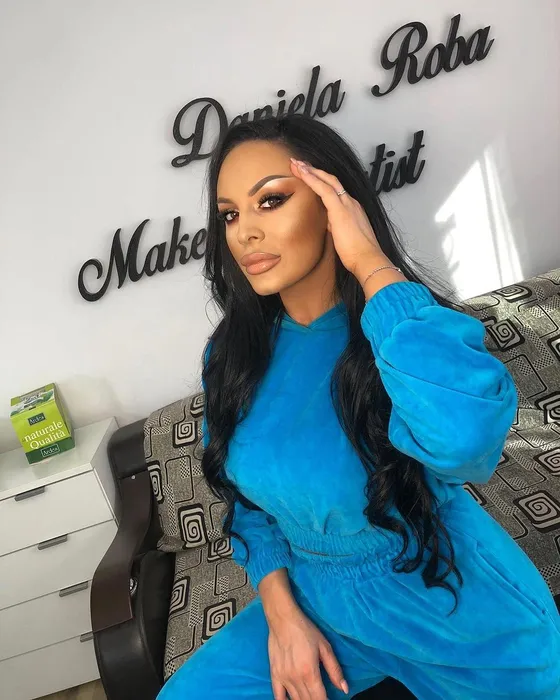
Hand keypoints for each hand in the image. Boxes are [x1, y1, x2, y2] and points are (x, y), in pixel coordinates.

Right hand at [267, 607, 348, 698]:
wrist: (283, 619)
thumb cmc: (306, 631)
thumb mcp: (324, 647)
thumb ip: (334, 669)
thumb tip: (344, 689)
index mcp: (310, 672)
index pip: (320, 699)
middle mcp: (296, 679)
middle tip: (321, 697)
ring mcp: (283, 678)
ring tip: (310, 697)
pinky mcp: (274, 675)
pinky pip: (278, 697)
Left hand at [290, 158, 387, 281]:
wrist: (367, 259)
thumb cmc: (357, 254)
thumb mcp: (344, 237)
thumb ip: (337, 226)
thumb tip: (330, 223)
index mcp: (352, 209)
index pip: (335, 190)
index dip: (321, 181)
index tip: (308, 175)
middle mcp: (351, 202)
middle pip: (331, 181)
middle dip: (314, 171)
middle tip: (299, 164)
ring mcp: (347, 204)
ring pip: (327, 181)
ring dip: (310, 171)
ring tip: (296, 164)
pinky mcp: (340, 209)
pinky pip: (323, 189)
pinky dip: (312, 179)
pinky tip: (302, 172)